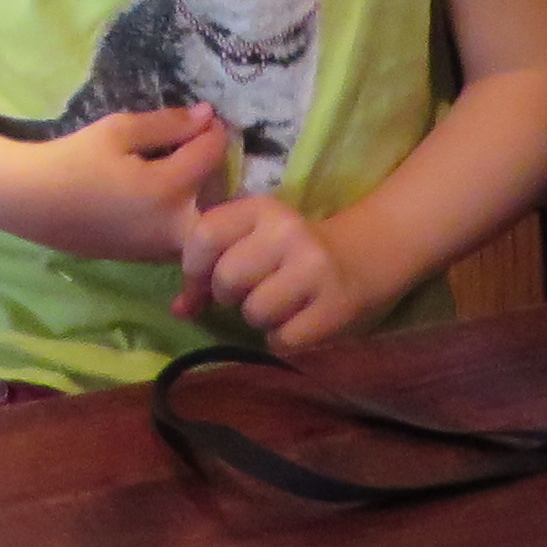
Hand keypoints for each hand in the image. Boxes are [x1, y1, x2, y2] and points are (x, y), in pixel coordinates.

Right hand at [0, 106, 229, 263]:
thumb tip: (208, 117)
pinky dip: (187, 215)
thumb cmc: (72, 160)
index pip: (211, 155)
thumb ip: (167, 124)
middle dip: (220, 174)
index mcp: (167, 191)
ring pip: (205, 223)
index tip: (209, 118)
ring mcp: (161, 249)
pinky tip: (169, 196)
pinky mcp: (147, 259)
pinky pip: (183, 237)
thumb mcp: (118, 130)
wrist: (31, 203)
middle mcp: (173, 227)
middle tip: (205, 150)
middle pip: (223, 200)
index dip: (214, 131)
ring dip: (207, 197)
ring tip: (190, 171)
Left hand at [178, 192, 383, 347]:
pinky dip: (283, 338)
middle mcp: (288, 232)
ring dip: (259, 318)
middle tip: (249, 292)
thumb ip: (212, 264)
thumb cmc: (295, 250)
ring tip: (279, 304)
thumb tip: (178, 310)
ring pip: (254, 312)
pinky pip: (281, 339)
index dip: (193, 269)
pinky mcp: (334, 307)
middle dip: (229, 296)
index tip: (202, 284)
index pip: (205, 235)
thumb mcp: (256, 239)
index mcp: (263, 208)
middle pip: (227, 279)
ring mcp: (314, 269)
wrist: (368, 255)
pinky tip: (299, 320)